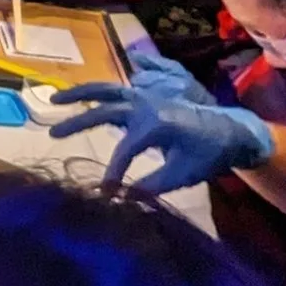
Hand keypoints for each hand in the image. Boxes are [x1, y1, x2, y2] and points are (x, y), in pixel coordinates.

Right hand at [46, 54, 273, 196]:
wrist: (233, 131)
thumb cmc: (210, 155)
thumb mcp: (183, 175)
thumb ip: (152, 186)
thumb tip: (123, 198)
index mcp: (157, 123)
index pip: (124, 150)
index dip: (113, 172)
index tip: (106, 192)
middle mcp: (148, 104)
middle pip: (104, 108)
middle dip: (77, 121)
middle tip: (52, 132)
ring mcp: (148, 96)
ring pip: (108, 89)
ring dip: (82, 93)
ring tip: (56, 99)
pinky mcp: (149, 96)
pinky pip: (121, 87)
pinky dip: (102, 89)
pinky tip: (84, 94)